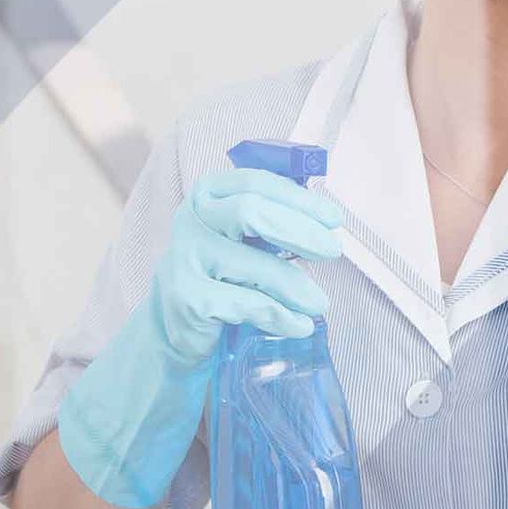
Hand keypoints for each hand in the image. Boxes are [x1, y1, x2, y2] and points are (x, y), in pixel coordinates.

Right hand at [56, 169, 343, 507]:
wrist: (174, 323)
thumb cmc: (224, 271)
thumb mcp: (245, 236)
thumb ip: (276, 219)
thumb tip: (328, 220)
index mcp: (209, 193)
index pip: (257, 183)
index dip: (299, 199)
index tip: (334, 218)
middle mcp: (191, 219)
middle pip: (252, 213)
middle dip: (301, 231)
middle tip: (333, 251)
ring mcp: (184, 258)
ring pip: (255, 265)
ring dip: (296, 286)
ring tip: (320, 304)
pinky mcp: (187, 298)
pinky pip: (248, 304)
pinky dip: (281, 317)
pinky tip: (300, 325)